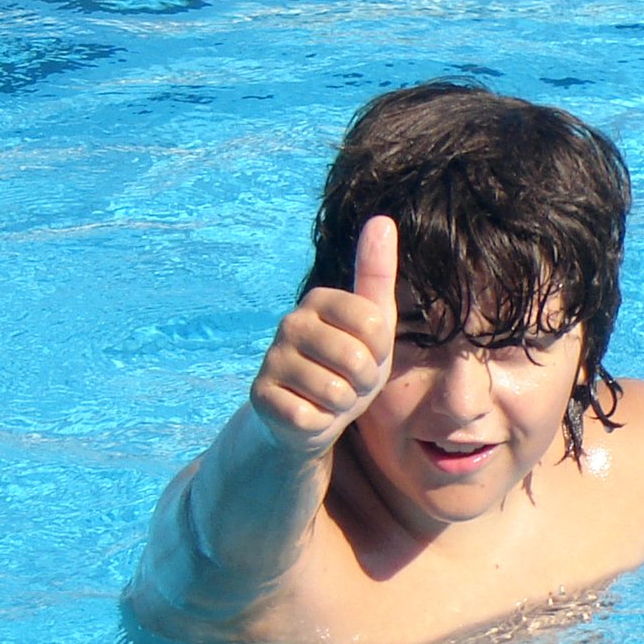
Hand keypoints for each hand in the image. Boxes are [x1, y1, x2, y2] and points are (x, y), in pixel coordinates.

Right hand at [249, 216, 397, 455]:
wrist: (309, 417)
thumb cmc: (347, 367)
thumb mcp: (374, 325)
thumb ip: (377, 274)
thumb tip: (382, 219)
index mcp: (319, 299)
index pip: (375, 325)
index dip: (379, 352)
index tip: (366, 354)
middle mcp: (289, 322)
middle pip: (357, 360)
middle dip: (363, 382)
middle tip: (348, 382)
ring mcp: (271, 359)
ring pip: (335, 393)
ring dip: (342, 406)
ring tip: (329, 398)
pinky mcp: (260, 396)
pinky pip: (312, 417)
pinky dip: (320, 424)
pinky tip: (308, 414)